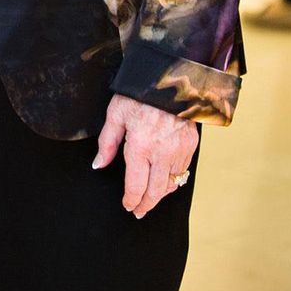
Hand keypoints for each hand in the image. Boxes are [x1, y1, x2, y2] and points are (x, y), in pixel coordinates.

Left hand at [93, 95, 197, 219]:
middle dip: (146, 205)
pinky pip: (182, 171)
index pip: (136, 187)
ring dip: (160, 194)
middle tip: (139, 211)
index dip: (131, 201)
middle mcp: (162, 153)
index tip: (128, 206)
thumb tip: (99, 165)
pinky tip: (165, 180)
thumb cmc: (138, 93)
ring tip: (150, 198)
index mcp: (140, 146)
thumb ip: (107, 143)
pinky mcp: (191, 146)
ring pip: (171, 184)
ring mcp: (179, 151)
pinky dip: (173, 180)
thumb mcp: (116, 114)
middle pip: (155, 192)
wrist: (169, 78)